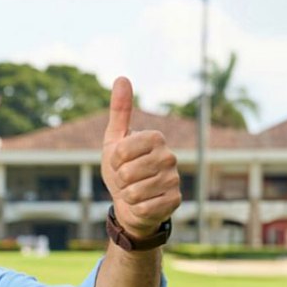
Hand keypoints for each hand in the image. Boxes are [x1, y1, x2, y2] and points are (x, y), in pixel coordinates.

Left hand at [101, 77, 180, 238]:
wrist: (131, 203)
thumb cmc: (122, 169)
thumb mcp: (115, 141)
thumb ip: (119, 111)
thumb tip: (122, 77)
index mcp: (155, 138)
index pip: (120, 152)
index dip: (112, 162)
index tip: (119, 162)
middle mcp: (169, 156)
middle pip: (126, 173)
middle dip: (119, 181)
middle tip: (127, 180)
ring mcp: (174, 179)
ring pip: (134, 192)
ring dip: (127, 196)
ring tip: (134, 191)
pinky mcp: (174, 201)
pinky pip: (144, 208)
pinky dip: (137, 209)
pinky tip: (144, 204)